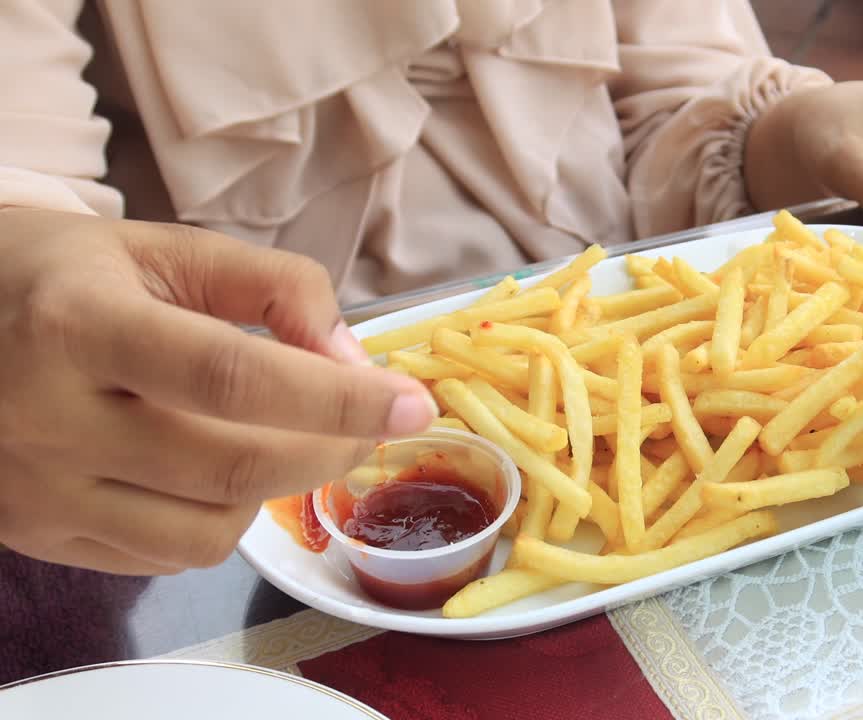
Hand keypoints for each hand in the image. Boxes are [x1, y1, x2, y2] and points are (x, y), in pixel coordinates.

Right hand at [0, 209, 436, 574]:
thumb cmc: (60, 274)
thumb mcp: (163, 247)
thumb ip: (271, 288)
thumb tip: (352, 360)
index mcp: (80, 324)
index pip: (233, 377)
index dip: (337, 397)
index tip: (411, 403)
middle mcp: (49, 419)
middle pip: (234, 468)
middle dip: (331, 447)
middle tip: (370, 419)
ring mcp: (38, 491)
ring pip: (206, 532)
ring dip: (276, 488)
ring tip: (278, 433)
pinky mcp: (37, 534)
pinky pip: (163, 556)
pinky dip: (218, 518)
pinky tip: (213, 466)